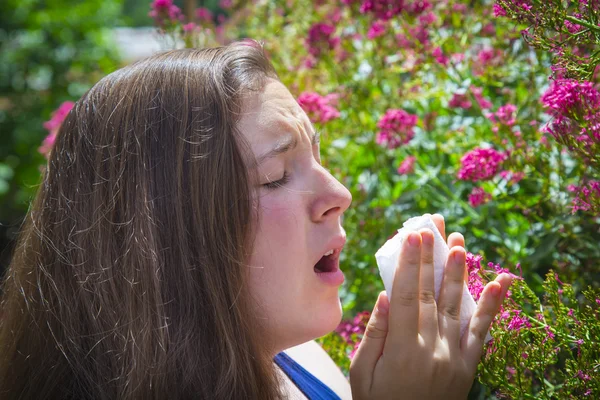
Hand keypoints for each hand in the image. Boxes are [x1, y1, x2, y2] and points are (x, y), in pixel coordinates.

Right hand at [350, 214, 512, 399]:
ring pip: (455, 306)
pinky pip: (480, 332)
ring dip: (458, 272)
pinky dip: (490, 306)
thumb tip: (386, 295)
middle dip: (430, 257)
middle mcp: (431, 348)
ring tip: (459, 243)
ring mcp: (453, 357)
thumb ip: (376, 334)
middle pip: (430, 293)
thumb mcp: (363, 372)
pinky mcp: (468, 366)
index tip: (411, 235)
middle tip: (433, 227)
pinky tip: (498, 283)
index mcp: (401, 349)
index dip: (408, 263)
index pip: (405, 295)